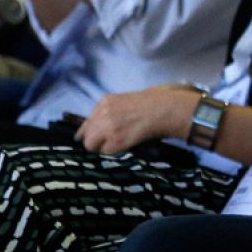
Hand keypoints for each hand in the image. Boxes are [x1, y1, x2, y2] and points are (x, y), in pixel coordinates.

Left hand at [76, 84, 199, 153]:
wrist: (166, 109)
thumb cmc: (155, 102)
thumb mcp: (128, 99)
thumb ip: (113, 109)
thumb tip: (105, 124)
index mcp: (105, 100)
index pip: (87, 121)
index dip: (90, 131)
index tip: (91, 137)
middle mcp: (102, 113)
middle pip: (85, 134)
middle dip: (94, 140)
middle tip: (107, 143)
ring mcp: (107, 127)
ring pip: (90, 145)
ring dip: (101, 147)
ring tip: (116, 145)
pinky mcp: (115, 140)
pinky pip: (105, 151)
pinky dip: (113, 151)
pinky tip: (125, 145)